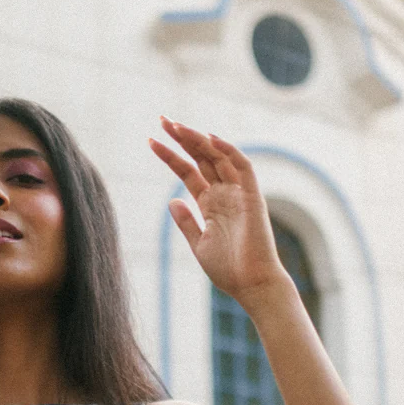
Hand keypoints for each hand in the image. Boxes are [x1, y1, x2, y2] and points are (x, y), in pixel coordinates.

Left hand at [149, 116, 290, 305]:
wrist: (251, 285)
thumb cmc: (228, 270)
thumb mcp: (198, 243)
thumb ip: (186, 221)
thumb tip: (172, 200)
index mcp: (210, 204)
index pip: (188, 171)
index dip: (170, 155)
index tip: (151, 141)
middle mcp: (224, 194)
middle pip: (201, 158)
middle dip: (182, 138)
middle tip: (162, 119)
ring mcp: (238, 193)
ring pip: (218, 156)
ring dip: (198, 139)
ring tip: (176, 125)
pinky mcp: (252, 197)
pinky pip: (242, 167)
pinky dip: (228, 150)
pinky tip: (209, 138)